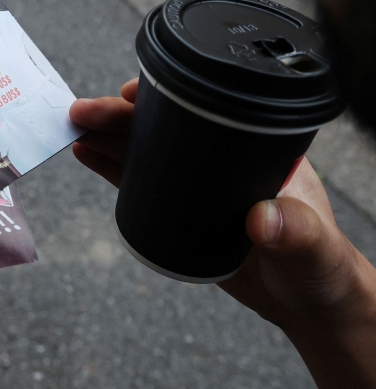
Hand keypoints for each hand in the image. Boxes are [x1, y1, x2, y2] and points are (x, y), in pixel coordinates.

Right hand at [71, 79, 375, 387]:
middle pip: (160, 127)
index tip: (130, 94)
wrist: (306, 300)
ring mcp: (196, 182)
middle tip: (82, 113)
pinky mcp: (180, 208)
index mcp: (253, 149)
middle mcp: (220, 158)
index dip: (162, 98)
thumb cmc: (321, 265)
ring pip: (142, 149)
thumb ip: (295, 229)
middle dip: (117, 116)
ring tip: (72, 128)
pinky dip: (110, 165)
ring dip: (106, 135)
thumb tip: (261, 218)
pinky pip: (137, 180)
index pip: (202, 111)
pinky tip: (86, 154)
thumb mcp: (312, 245)